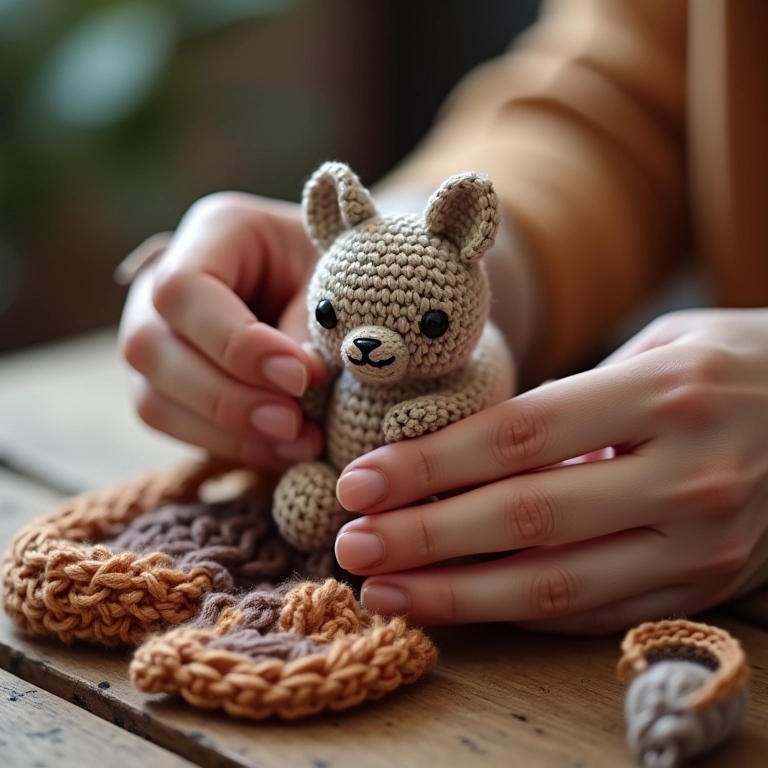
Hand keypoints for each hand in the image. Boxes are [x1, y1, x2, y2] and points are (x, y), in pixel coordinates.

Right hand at [118, 193, 326, 469]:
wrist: (342, 292)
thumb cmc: (342, 276)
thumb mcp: (338, 285)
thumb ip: (309, 334)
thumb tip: (294, 395)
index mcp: (213, 231)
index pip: (185, 289)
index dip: (235, 343)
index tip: (300, 376)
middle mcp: (162, 281)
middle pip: (150, 348)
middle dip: (228, 397)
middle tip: (294, 423)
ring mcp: (156, 335)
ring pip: (153, 398)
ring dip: (229, 432)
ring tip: (299, 442)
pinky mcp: (166, 383)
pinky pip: (175, 426)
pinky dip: (233, 446)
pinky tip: (284, 450)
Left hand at [334, 308, 767, 632]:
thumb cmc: (737, 365)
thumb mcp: (661, 350)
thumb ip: (571, 404)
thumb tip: (474, 449)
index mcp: (668, 394)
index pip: (521, 436)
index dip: (431, 465)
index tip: (362, 482)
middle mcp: (690, 475)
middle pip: (527, 518)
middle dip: (426, 536)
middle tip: (352, 544)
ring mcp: (704, 544)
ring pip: (557, 585)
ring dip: (458, 594)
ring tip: (385, 591)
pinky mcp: (707, 589)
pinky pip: (596, 612)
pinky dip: (519, 614)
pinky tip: (460, 607)